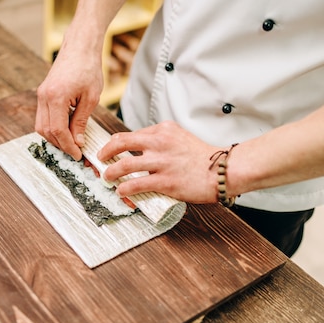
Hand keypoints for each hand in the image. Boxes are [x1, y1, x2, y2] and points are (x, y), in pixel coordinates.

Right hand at [35, 43, 102, 159]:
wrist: (79, 47)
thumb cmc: (88, 68)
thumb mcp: (91, 97)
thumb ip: (81, 121)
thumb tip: (78, 141)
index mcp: (56, 97)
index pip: (58, 131)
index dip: (68, 146)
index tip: (78, 154)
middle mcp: (44, 97)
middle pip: (46, 131)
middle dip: (60, 144)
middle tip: (75, 151)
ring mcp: (41, 95)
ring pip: (41, 126)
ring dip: (55, 137)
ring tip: (71, 142)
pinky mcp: (43, 94)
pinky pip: (43, 117)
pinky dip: (52, 127)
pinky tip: (66, 129)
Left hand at [97, 121, 219, 203]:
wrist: (223, 170)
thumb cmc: (203, 158)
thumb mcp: (180, 138)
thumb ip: (162, 141)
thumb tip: (142, 151)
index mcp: (163, 130)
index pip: (131, 134)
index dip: (115, 143)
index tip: (109, 149)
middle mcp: (160, 143)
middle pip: (121, 143)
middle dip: (105, 152)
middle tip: (100, 159)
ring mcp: (161, 162)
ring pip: (124, 165)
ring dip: (111, 172)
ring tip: (107, 178)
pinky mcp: (165, 181)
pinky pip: (136, 185)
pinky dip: (124, 189)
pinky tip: (121, 192)